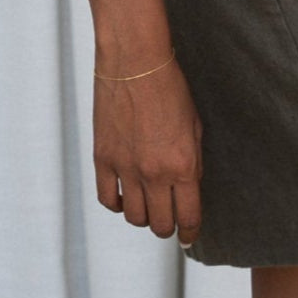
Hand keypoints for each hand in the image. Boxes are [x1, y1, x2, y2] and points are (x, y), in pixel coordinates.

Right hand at [93, 52, 202, 246]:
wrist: (135, 61)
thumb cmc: (170, 87)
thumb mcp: (194, 125)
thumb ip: (193, 162)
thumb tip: (189, 188)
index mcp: (183, 165)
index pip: (188, 217)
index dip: (191, 232)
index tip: (190, 236)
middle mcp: (154, 173)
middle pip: (160, 224)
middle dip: (168, 227)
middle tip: (170, 220)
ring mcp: (126, 168)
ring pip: (134, 218)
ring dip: (144, 217)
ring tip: (148, 207)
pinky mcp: (103, 159)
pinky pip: (108, 199)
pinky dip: (118, 205)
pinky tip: (125, 198)